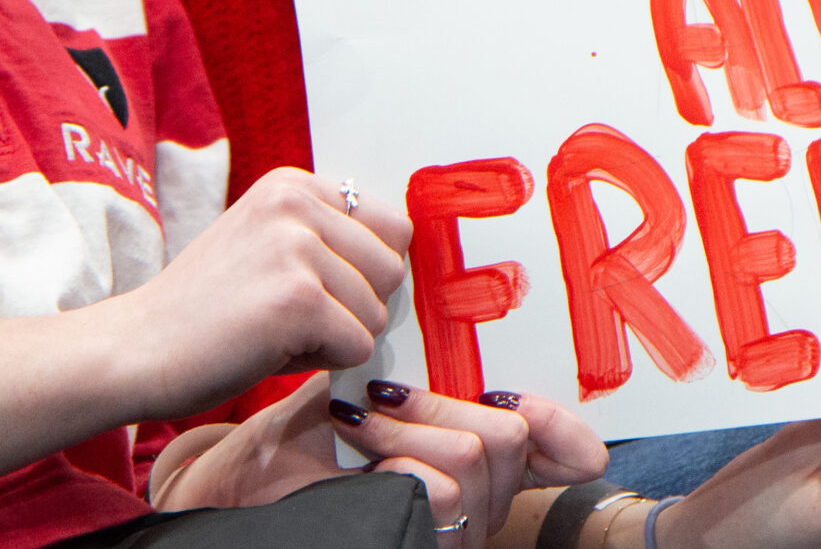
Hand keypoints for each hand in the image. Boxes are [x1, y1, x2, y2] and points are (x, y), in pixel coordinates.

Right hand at [106, 169, 410, 421]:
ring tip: (274, 332)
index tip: (317, 291)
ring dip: (335, 338)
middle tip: (293, 319)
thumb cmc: (201, 310)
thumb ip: (323, 239)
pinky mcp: (299, 300)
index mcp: (292, 184)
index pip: (392, 227)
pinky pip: (357, 347)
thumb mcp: (264, 243)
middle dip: (355, 308)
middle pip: (391, 270)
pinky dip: (323, 363)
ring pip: (376, 314)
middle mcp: (297, 203)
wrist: (136, 347)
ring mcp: (297, 248)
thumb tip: (399, 262)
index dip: (365, 273)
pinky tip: (270, 350)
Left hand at [158, 373, 605, 544]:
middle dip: (444, 402)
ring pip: (474, 454)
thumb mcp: (383, 383)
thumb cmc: (313, 432)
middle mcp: (483, 502)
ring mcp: (455, 528)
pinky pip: (439, 487)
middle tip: (384, 391)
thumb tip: (483, 296)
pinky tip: (352, 441)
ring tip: (356, 416)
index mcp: (486, 462)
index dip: (564, 427)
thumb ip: (438, 360)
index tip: (513, 393)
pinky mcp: (419, 537)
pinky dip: (391, 450)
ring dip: (408, 424)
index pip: (570, 454)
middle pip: (512, 438)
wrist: (250, 477)